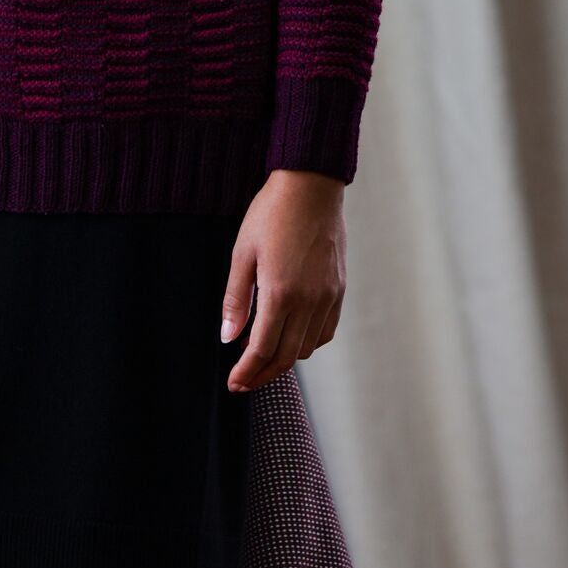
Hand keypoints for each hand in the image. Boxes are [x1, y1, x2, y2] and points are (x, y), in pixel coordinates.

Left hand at [220, 168, 346, 391]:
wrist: (311, 185)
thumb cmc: (272, 213)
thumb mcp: (243, 252)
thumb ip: (236, 299)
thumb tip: (228, 338)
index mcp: (281, 292)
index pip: (263, 349)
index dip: (246, 371)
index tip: (233, 382)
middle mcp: (309, 300)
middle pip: (287, 357)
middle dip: (263, 374)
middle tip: (244, 379)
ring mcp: (328, 296)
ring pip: (308, 347)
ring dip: (285, 358)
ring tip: (263, 352)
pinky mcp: (339, 288)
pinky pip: (326, 330)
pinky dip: (308, 341)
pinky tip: (292, 334)